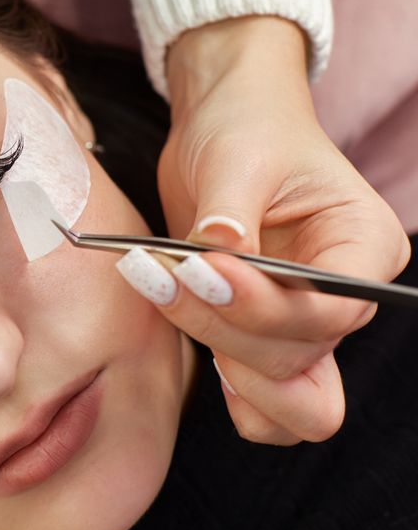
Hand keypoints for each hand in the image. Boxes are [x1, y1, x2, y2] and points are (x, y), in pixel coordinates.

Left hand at [152, 16, 410, 444]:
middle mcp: (343, 297)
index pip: (332, 310)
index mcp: (364, 246)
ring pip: (286, 394)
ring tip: (165, 293)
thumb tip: (216, 250)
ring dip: (222, 358)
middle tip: (165, 276)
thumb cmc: (246, 129)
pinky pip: (262, 400)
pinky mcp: (259, 335)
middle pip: (300, 357)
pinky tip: (191, 345)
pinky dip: (231, 392)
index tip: (204, 270)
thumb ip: (230, 212)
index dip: (264, 306)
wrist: (221, 130)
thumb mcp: (238, 157)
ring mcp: (302, 323)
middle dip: (227, 329)